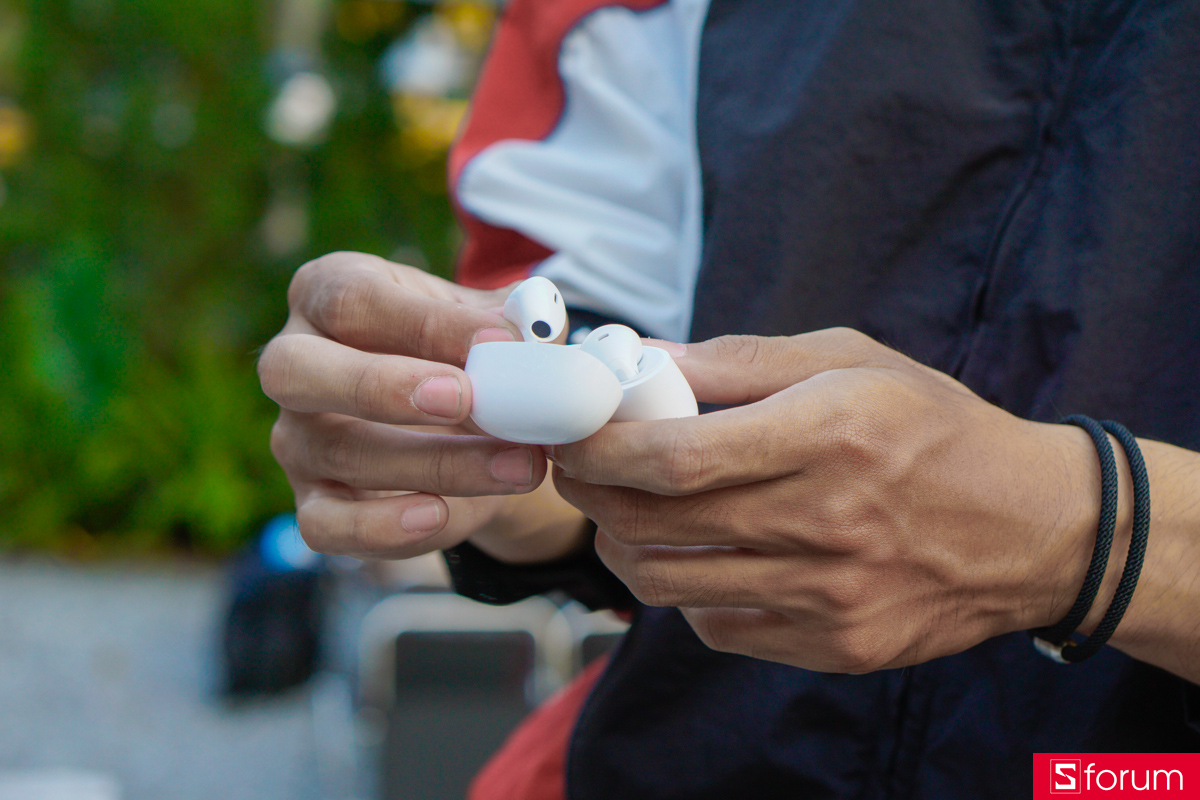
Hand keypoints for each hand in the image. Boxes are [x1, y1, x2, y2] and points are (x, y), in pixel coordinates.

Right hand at [259, 252, 584, 561]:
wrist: (466, 422)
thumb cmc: (464, 351)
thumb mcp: (490, 323)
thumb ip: (516, 322)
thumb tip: (536, 332)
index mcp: (330, 291)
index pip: (354, 298)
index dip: (426, 322)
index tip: (500, 341)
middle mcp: (293, 360)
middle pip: (295, 368)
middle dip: (383, 386)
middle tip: (466, 399)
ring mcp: (295, 436)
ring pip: (335, 451)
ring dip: (434, 463)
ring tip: (518, 465)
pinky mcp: (312, 502)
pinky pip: (326, 525)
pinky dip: (384, 526)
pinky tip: (442, 513)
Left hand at [552, 330, 1115, 671]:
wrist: (1031, 528)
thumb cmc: (934, 428)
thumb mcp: (852, 360)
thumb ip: (742, 361)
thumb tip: (648, 359)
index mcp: (829, 434)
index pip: (676, 458)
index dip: (600, 451)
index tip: (570, 437)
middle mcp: (827, 522)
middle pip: (657, 525)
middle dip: (592, 497)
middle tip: (580, 471)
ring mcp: (831, 597)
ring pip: (671, 586)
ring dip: (624, 546)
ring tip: (623, 514)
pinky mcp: (836, 646)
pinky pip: (719, 628)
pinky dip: (687, 592)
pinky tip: (700, 557)